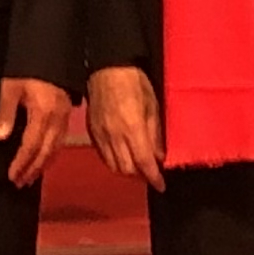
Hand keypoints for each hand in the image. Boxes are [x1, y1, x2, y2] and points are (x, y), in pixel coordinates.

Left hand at [0, 77, 77, 185]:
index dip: (21, 163)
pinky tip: (44, 158)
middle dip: (32, 170)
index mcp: (43, 114)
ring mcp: (64, 118)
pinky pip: (60, 141)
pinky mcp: (66, 114)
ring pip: (54, 149)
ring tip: (30, 177)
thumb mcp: (10, 87)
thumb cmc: (28, 68)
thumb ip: (5, 112)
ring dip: (42, 165)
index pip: (31, 146)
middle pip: (45, 152)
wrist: (50, 52)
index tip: (12, 176)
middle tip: (19, 183)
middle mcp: (57, 120)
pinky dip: (51, 154)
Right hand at [85, 65, 164, 193]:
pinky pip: (102, 155)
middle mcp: (114, 136)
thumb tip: (159, 157)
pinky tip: (122, 155)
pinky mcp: (92, 132)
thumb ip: (155, 134)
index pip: (144, 163)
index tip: (161, 185)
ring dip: (127, 170)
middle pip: (126, 169)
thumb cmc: (134, 82)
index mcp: (132, 129)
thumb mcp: (152, 106)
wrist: (107, 68)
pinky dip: (114, 161)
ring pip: (113, 165)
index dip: (154, 178)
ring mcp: (101, 135)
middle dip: (140, 176)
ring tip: (137, 166)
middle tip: (151, 173)